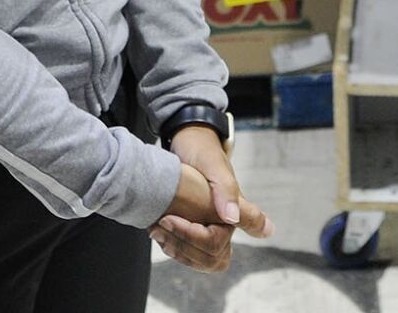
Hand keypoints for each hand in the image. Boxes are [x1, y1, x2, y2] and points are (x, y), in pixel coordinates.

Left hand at [150, 127, 273, 272]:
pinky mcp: (191, 226)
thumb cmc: (200, 148)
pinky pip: (185, 250)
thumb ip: (224, 190)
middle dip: (186, 245)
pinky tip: (156, 229)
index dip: (216, 236)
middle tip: (164, 223)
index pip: (241, 229)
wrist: (182, 139)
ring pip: (198, 258)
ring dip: (175, 248)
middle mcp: (224, 220)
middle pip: (214, 255)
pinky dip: (170, 244)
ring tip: (155, 228)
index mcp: (235, 205)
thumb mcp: (212, 165)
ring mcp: (207, 224)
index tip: (193, 220)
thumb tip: (231, 218)